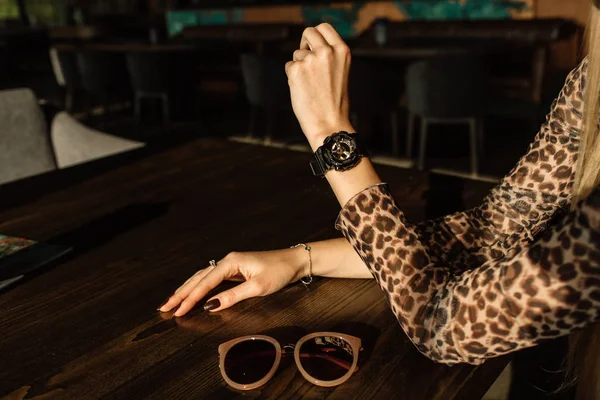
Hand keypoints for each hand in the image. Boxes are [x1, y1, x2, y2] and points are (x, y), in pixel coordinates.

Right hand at [158, 248, 305, 315]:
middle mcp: (226, 261)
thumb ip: (233, 296)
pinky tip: (191, 293)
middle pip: (198, 278)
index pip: (205, 282)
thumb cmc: (279, 272)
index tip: (177, 310)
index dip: (190, 298)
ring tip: (172, 301)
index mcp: (231, 262)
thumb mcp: (258, 287)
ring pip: (202, 277)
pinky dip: (199, 287)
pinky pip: (211, 279)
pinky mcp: (234, 270)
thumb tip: (210, 306)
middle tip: (164, 307)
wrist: (294, 261)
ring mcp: (230, 265)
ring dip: (187, 290)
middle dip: (181, 293)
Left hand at [285, 23, 354, 149]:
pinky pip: (289, 67)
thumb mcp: (340, 72)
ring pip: (297, 54)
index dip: (316, 36)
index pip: (324, 28)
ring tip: (310, 86)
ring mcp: (310, 60)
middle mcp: (327, 51)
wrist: (329, 124)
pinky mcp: (296, 70)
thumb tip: (308, 46)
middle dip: (304, 44)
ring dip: (299, 66)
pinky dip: (292, 77)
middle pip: (308, 32)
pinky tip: (303, 90)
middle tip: (306, 61)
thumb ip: (328, 56)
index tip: (312, 45)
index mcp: (342, 50)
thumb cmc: (334, 102)